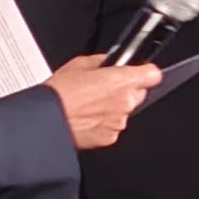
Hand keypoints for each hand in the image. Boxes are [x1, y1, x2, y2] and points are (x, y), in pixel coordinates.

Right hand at [45, 55, 161, 149]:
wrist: (45, 120)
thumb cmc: (58, 93)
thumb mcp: (79, 64)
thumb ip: (104, 61)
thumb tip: (112, 61)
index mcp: (121, 81)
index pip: (153, 75)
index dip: (145, 72)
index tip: (140, 72)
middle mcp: (125, 103)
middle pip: (139, 93)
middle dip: (126, 90)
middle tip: (104, 89)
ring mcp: (119, 122)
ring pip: (125, 111)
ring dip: (113, 108)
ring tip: (89, 104)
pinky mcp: (110, 138)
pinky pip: (113, 127)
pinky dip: (104, 123)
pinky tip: (87, 117)